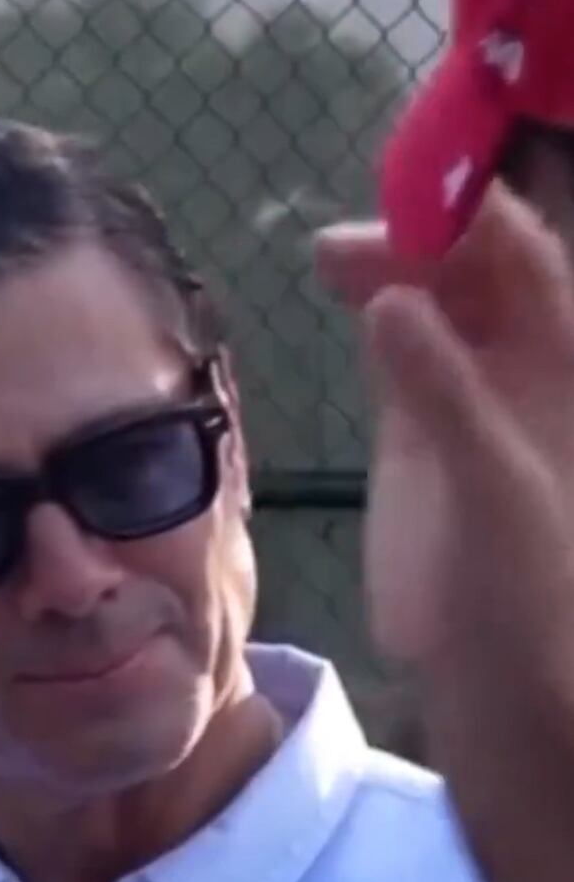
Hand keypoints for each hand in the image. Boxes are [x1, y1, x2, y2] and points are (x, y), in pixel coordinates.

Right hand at [316, 185, 573, 881]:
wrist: (508, 689)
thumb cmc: (534, 596)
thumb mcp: (496, 490)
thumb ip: (445, 395)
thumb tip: (390, 297)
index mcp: (570, 370)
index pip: (533, 263)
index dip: (478, 216)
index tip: (414, 192)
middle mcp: (528, 369)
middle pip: (480, 268)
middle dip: (423, 234)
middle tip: (354, 233)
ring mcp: (472, 396)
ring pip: (436, 299)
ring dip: (392, 264)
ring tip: (331, 254)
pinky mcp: (421, 430)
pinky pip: (404, 346)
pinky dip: (376, 310)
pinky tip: (347, 289)